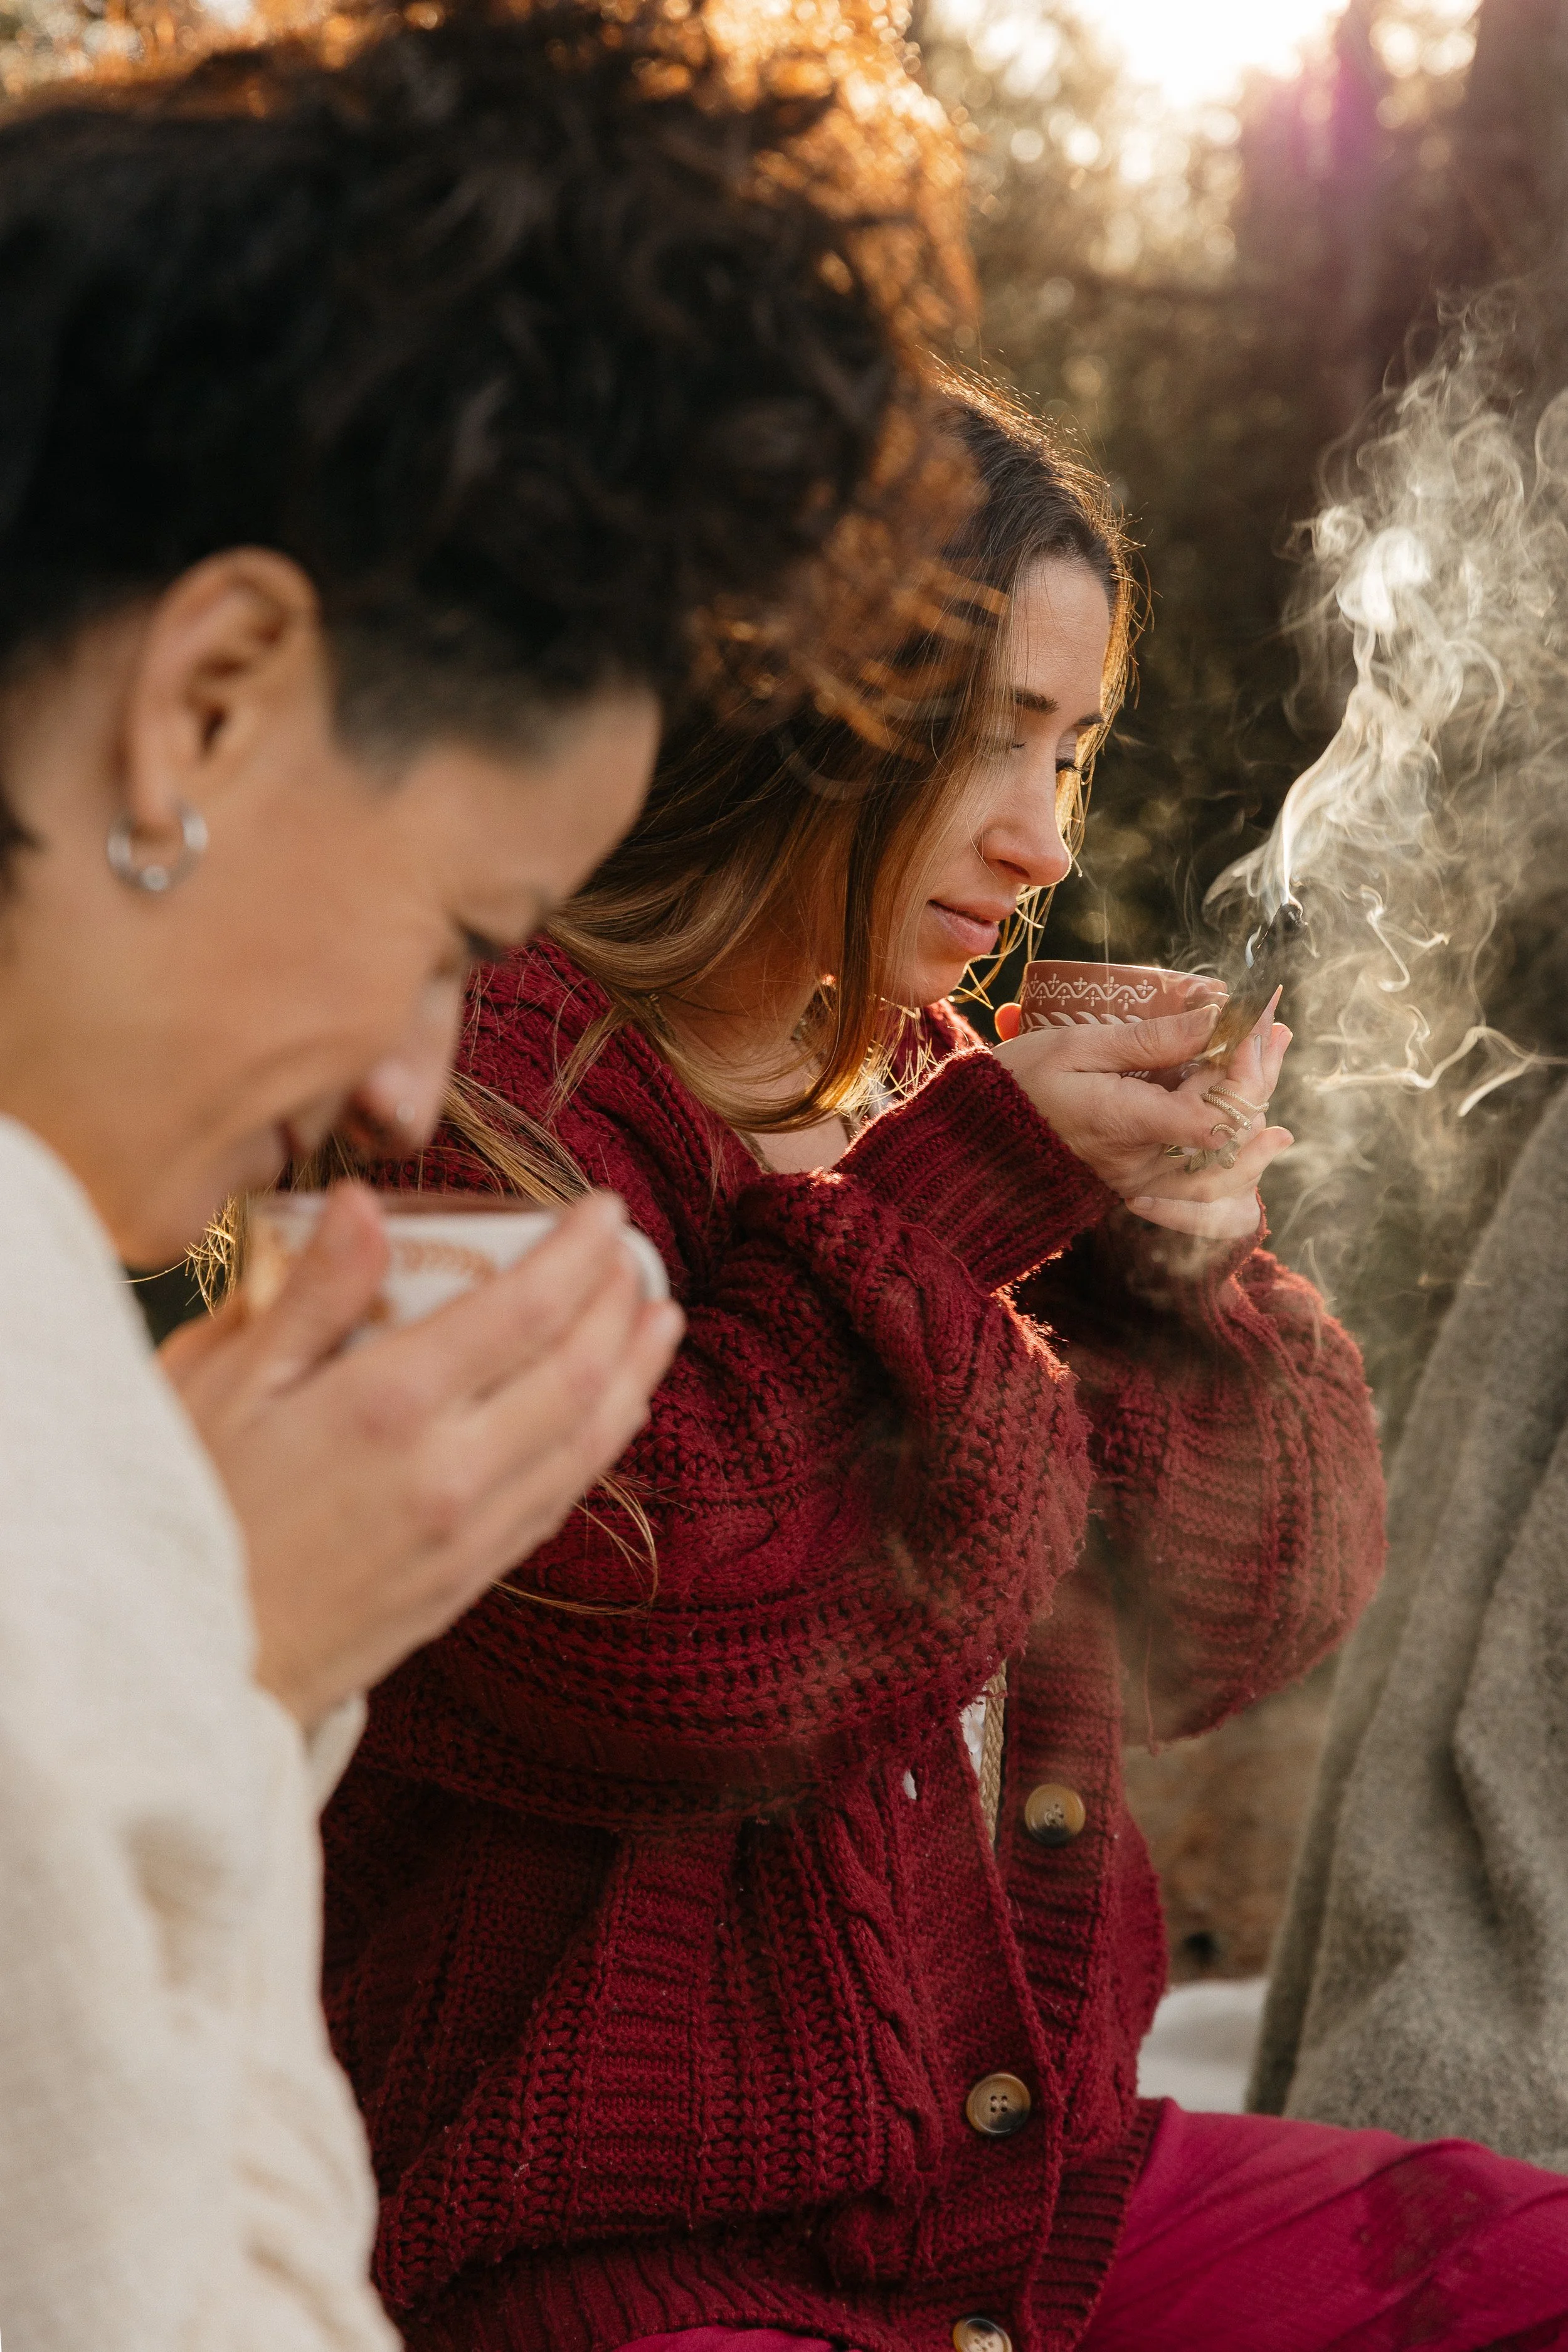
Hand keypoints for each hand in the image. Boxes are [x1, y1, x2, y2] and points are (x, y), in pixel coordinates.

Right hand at [160, 1183, 682, 1726]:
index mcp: (388, 1406)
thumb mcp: (220, 1386)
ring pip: (589, 1438)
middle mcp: (450, 1469)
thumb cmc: (182, 1511)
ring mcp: (468, 1533)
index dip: (582, 1252)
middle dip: (622, 1302)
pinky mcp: (467, 1582)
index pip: (526, 1309)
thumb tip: (367, 1204)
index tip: (607, 1209)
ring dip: (636, 1371)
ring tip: (661, 1318)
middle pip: (579, 1370)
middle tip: (637, 1252)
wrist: (177, 1668)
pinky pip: (561, 1498)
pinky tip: (610, 1411)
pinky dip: (602, 1442)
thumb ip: (310, 1295)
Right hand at [992, 998, 1292, 1241]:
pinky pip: (1199, 1188)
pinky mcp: (1135, 1186)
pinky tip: (1254, 1135)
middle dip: (1260, 1077)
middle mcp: (1142, 1164)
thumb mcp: (1076, 1047)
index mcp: (1127, 1125)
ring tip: (1270, 1068)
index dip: (1246, 1070)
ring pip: (1223, 1168)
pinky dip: (1232, 1160)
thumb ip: (1150, 1039)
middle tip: (1275, 1030)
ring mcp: (1140, 1182)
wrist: (974, 1148)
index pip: (1217, 1113)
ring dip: (1257, 1117)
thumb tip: (1215, 1017)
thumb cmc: (1015, 1089)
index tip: (1255, 1022)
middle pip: (1229, 1135)